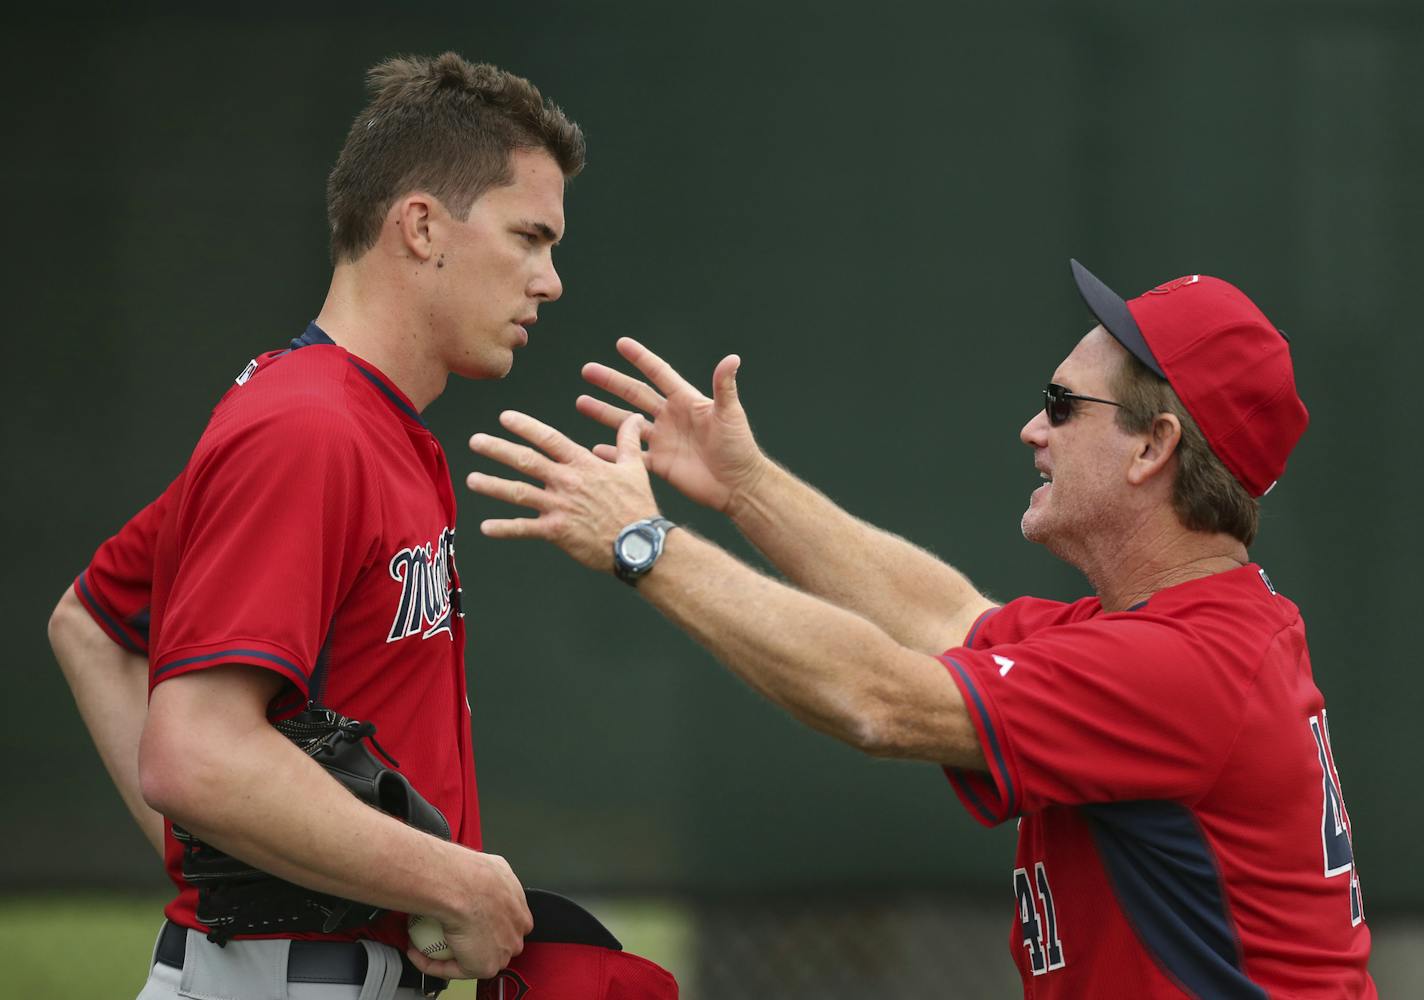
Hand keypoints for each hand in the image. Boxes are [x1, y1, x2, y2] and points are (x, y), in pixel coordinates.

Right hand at [405, 850, 531, 980]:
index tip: (461, 919)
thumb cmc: (471, 873)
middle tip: (442, 935)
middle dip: (468, 942)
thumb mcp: (491, 866)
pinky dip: (431, 962)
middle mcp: (515, 934)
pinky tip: (416, 952)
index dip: (481, 923)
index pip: (504, 923)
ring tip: (425, 946)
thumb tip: (476, 877)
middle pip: (491, 944)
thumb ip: (489, 879)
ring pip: (472, 958)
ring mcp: (502, 953)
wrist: (462, 886)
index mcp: (520, 912)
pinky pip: (452, 969)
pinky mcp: (484, 967)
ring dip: (448, 954)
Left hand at [467, 409, 657, 570]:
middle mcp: (567, 482)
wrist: (639, 542)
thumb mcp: (634, 468)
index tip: (505, 418)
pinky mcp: (557, 531)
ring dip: (493, 485)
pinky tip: (485, 527)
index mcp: (583, 464)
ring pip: (519, 493)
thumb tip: (632, 417)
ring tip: (471, 480)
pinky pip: (525, 529)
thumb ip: (627, 441)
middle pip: (526, 461)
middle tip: (476, 441)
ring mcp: (560, 506)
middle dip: (498, 449)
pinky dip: (504, 529)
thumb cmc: (638, 505)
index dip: (526, 427)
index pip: (549, 439)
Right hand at [578, 338, 765, 513]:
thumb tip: (732, 359)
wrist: (738, 484)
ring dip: (605, 413)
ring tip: (581, 402)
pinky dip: (613, 453)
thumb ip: (724, 387)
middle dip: (611, 382)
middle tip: (588, 371)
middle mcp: (671, 417)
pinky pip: (631, 456)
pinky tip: (594, 449)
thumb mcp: (730, 414)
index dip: (641, 359)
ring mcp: (662, 440)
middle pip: (635, 394)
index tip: (621, 344)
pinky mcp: (659, 464)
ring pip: (626, 423)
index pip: (659, 374)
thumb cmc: (739, 446)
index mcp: (686, 401)